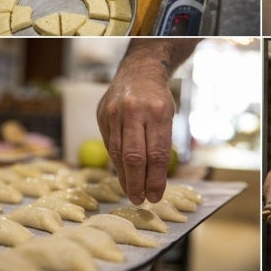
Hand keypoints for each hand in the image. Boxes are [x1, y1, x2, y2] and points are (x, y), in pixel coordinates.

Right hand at [96, 64, 174, 204]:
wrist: (139, 71)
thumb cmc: (158, 99)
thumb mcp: (168, 116)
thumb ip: (161, 143)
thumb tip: (155, 181)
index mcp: (158, 111)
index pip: (157, 153)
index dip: (156, 179)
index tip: (156, 196)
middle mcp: (135, 111)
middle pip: (134, 156)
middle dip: (137, 183)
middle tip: (140, 200)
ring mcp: (115, 112)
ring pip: (118, 153)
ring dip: (125, 177)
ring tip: (132, 193)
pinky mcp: (102, 114)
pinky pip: (109, 145)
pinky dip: (117, 164)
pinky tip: (123, 176)